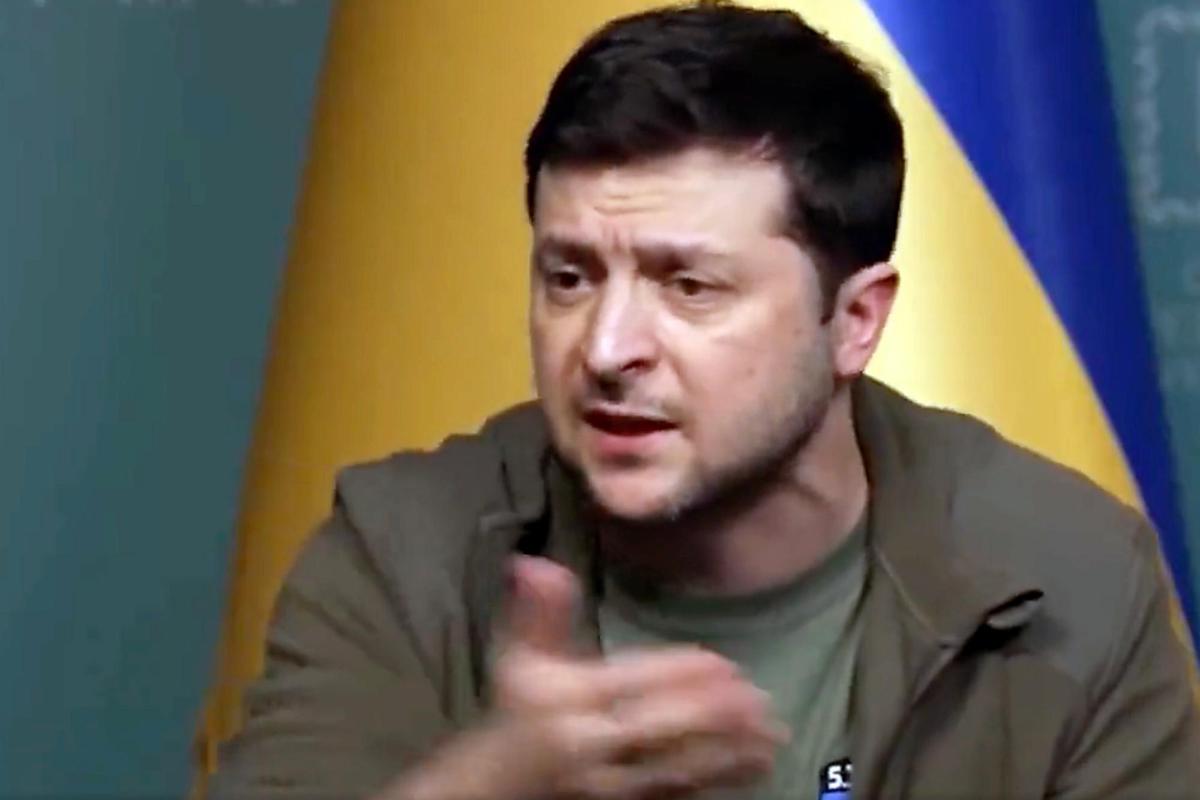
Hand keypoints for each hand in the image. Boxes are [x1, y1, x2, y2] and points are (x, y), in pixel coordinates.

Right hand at [390, 556, 787, 799]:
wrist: (498, 788)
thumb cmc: (517, 714)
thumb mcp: (520, 659)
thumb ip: (539, 612)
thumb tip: (535, 562)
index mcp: (571, 700)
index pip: (633, 683)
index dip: (679, 674)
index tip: (723, 664)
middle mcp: (595, 743)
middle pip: (663, 730)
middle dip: (715, 717)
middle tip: (762, 700)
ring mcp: (615, 782)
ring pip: (679, 767)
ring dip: (730, 753)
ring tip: (773, 737)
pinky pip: (680, 793)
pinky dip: (720, 781)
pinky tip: (754, 768)